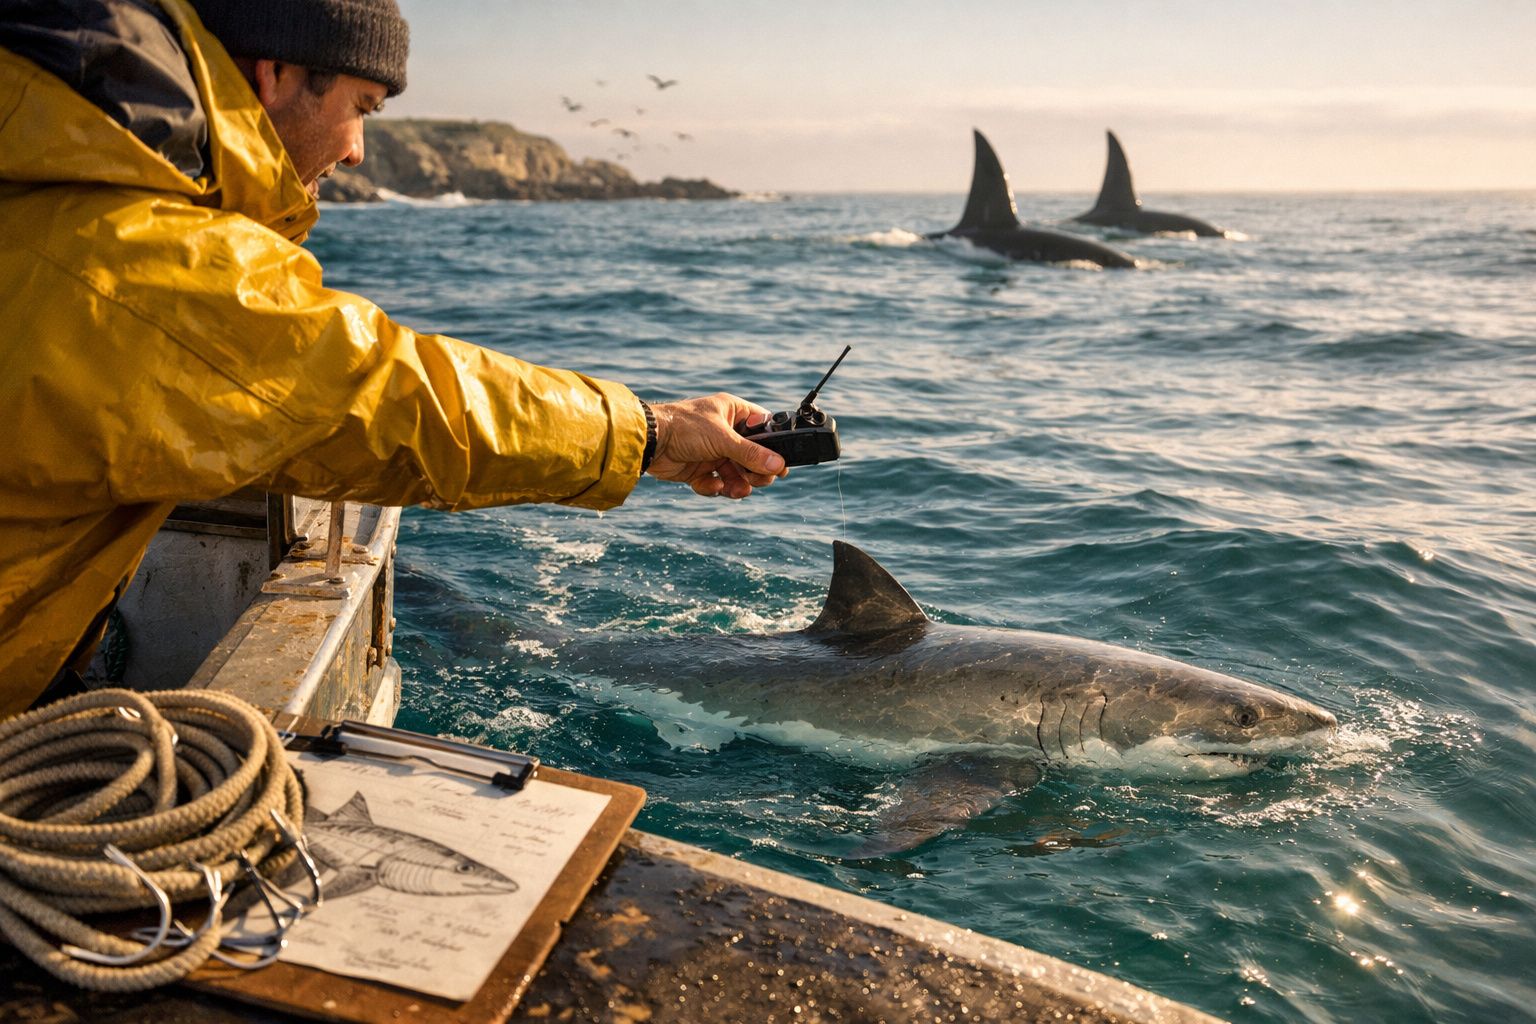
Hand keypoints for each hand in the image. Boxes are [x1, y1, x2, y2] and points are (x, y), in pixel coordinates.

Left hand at [646, 394, 788, 497]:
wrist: (649, 442)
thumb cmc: (684, 426)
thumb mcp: (723, 439)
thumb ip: (751, 454)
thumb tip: (778, 465)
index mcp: (733, 412)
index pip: (763, 427)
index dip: (773, 445)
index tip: (781, 463)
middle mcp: (725, 431)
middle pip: (753, 456)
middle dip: (756, 471)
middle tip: (758, 480)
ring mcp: (712, 451)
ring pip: (736, 473)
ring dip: (739, 484)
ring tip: (739, 490)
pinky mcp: (698, 469)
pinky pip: (716, 483)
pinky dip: (716, 487)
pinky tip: (713, 485)